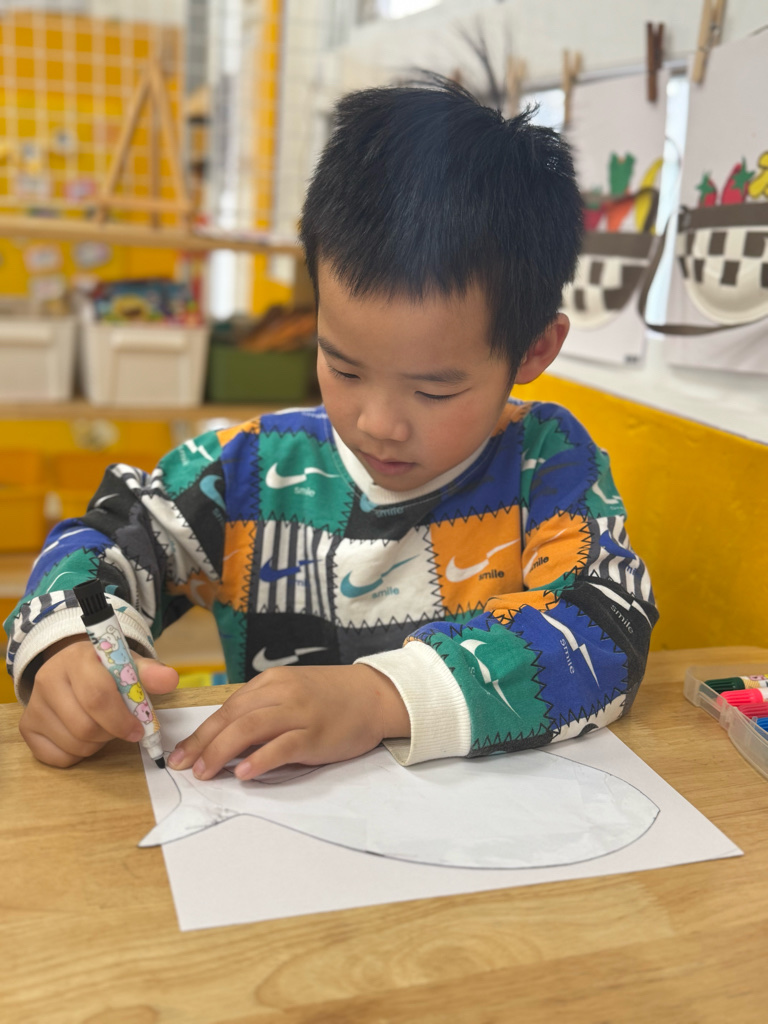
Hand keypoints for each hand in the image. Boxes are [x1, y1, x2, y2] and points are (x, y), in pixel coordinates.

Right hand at [19, 636, 178, 767]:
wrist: (74, 668)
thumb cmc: (107, 669)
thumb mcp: (129, 663)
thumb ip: (149, 673)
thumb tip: (170, 680)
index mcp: (76, 658)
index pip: (97, 696)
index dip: (122, 719)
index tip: (139, 729)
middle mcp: (48, 679)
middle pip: (85, 726)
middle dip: (112, 733)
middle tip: (123, 727)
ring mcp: (34, 706)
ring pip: (74, 744)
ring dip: (98, 743)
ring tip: (103, 726)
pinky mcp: (28, 728)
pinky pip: (59, 758)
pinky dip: (79, 754)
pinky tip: (85, 735)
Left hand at [167, 664, 409, 779]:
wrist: (375, 695)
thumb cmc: (331, 698)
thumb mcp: (292, 693)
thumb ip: (263, 711)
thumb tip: (227, 742)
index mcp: (271, 682)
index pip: (228, 707)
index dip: (202, 732)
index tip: (183, 754)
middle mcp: (282, 693)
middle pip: (233, 717)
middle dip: (204, 743)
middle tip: (185, 766)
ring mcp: (299, 712)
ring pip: (250, 728)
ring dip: (222, 751)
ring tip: (206, 773)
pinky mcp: (316, 733)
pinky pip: (282, 746)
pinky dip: (260, 759)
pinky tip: (244, 773)